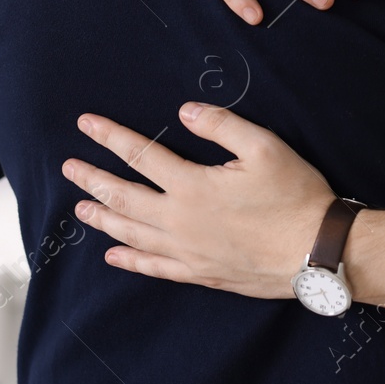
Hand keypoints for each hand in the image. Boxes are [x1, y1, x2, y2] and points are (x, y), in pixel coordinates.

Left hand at [62, 104, 334, 298]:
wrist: (316, 252)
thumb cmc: (295, 196)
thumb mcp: (264, 147)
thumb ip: (221, 125)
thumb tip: (184, 111)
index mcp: (192, 186)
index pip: (141, 155)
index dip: (111, 136)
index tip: (86, 123)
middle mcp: (180, 220)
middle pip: (124, 197)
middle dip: (93, 179)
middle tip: (68, 167)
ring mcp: (187, 250)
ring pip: (132, 233)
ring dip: (103, 218)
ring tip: (81, 207)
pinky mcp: (200, 272)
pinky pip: (154, 267)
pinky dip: (130, 260)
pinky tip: (114, 255)